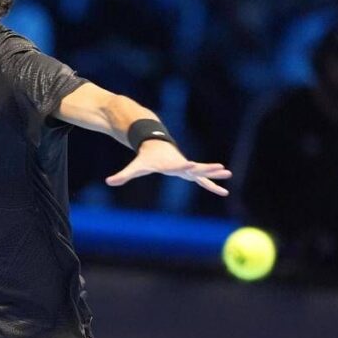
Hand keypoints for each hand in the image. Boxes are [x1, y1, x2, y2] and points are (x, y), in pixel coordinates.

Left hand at [105, 140, 232, 196]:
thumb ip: (123, 175)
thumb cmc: (145, 158)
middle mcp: (181, 165)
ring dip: (215, 174)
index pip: (179, 166)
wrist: (155, 144)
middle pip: (196, 168)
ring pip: (203, 173)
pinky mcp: (189, 171)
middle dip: (208, 168)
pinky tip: (223, 192)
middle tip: (221, 167)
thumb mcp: (135, 167)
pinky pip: (202, 180)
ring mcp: (187, 168)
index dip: (185, 166)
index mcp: (170, 164)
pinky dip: (212, 185)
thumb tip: (109, 182)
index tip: (192, 165)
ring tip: (228, 174)